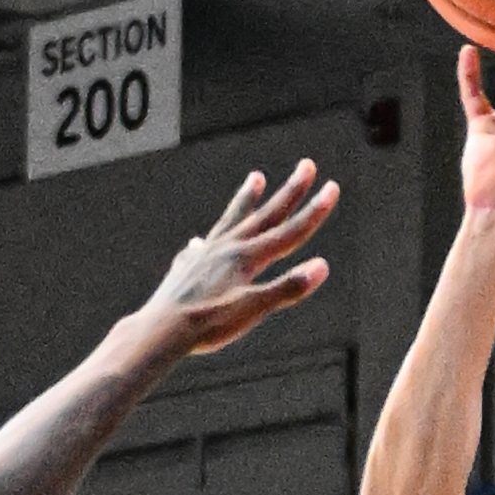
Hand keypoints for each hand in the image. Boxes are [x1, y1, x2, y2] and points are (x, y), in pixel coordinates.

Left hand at [135, 164, 341, 360]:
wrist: (161, 329)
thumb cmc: (210, 323)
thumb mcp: (253, 309)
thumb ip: (287, 288)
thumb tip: (322, 266)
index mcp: (248, 257)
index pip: (290, 231)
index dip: (314, 211)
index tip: (332, 187)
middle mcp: (227, 247)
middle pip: (266, 214)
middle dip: (290, 191)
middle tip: (307, 165)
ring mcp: (205, 254)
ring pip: (232, 220)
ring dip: (247, 199)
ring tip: (256, 177)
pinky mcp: (187, 268)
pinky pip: (201, 247)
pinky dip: (208, 241)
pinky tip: (199, 242)